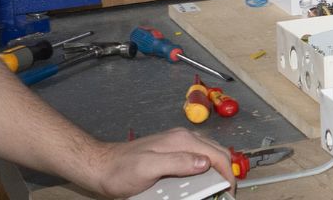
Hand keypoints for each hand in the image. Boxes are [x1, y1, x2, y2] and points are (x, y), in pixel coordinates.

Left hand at [79, 128, 234, 196]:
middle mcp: (183, 140)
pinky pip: (195, 161)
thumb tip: (204, 162)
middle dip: (225, 172)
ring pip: (208, 157)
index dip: (228, 173)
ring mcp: (177, 145)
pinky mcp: (171, 154)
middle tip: (225, 192)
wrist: (102, 166)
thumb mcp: (148, 167)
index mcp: (182, 141)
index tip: (229, 190)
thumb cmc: (120, 169)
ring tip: (213, 190)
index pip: (217, 154)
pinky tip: (196, 184)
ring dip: (214, 172)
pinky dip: (202, 173)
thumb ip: (177, 162)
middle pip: (217, 153)